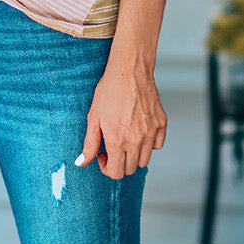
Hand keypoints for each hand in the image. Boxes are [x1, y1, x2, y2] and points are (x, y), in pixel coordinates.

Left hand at [75, 61, 166, 178]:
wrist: (129, 71)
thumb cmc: (109, 91)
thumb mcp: (94, 117)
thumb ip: (89, 144)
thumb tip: (82, 162)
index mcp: (118, 141)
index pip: (116, 172)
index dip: (106, 168)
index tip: (102, 155)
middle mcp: (137, 140)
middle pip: (131, 169)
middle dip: (119, 163)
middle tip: (112, 147)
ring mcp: (151, 133)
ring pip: (145, 160)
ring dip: (134, 156)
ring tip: (125, 140)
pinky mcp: (161, 124)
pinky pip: (157, 145)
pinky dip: (149, 144)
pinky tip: (139, 132)